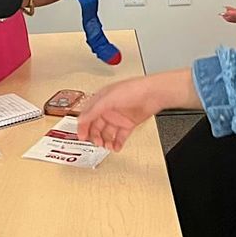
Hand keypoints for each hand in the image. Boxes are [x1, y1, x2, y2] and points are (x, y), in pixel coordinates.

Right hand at [78, 69, 199, 151]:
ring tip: (106, 146)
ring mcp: (118, 117)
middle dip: (94, 136)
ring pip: (107, 133)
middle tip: (96, 142)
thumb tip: (81, 120)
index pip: (87, 115)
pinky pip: (120, 136)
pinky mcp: (128, 124)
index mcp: (101, 100)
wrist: (153, 94)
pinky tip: (116, 147)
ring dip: (105, 141)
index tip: (81, 136)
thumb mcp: (108, 99)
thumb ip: (94, 110)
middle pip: (96, 126)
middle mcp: (108, 109)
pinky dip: (117, 143)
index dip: (82, 126)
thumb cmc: (133, 89)